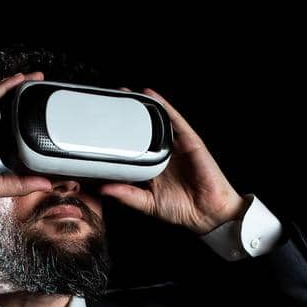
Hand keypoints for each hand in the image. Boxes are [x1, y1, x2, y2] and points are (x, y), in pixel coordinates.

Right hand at [0, 71, 55, 207]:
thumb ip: (22, 184)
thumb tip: (45, 184)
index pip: (2, 121)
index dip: (17, 112)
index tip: (33, 108)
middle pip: (0, 104)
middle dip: (17, 93)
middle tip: (36, 84)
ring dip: (13, 85)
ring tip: (31, 77)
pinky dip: (3, 87)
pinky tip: (17, 79)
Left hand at [99, 88, 247, 235]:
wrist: (207, 212)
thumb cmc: (182, 209)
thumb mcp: (147, 203)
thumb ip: (126, 195)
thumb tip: (103, 189)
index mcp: (150, 169)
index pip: (130, 150)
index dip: (116, 139)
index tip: (99, 130)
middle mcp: (162, 155)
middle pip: (141, 132)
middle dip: (126, 118)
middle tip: (108, 104)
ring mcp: (175, 146)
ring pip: (156, 122)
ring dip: (142, 107)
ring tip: (125, 94)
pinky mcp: (188, 141)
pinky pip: (175, 120)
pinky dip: (164, 106)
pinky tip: (151, 95)